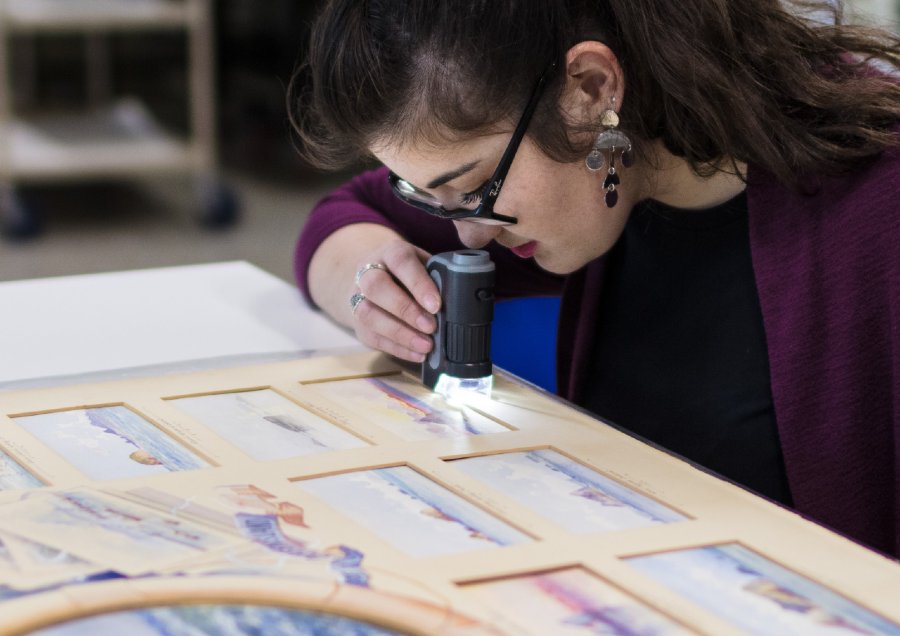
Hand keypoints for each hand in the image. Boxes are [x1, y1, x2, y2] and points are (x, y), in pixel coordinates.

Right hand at [351, 239, 440, 362]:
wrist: (377, 278)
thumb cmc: (411, 274)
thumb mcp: (424, 266)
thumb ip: (437, 279)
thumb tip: (457, 303)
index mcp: (390, 253)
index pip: (401, 262)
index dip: (418, 284)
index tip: (436, 305)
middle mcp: (368, 272)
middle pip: (376, 286)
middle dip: (405, 309)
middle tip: (430, 326)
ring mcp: (357, 297)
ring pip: (368, 314)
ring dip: (399, 333)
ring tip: (426, 345)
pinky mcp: (357, 322)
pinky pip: (372, 336)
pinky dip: (397, 348)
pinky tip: (417, 354)